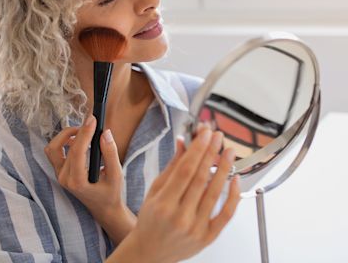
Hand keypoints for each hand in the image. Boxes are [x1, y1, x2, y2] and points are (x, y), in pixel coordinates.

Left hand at [44, 114, 135, 244]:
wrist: (103, 208)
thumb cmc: (111, 192)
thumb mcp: (116, 174)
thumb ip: (111, 153)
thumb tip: (105, 133)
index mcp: (77, 181)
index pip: (76, 151)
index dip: (84, 133)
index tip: (93, 119)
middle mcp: (64, 178)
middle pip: (60, 147)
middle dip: (73, 131)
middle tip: (89, 125)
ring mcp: (59, 175)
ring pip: (52, 148)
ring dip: (65, 136)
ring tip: (83, 133)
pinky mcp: (59, 171)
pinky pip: (55, 152)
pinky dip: (64, 142)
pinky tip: (79, 141)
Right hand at [108, 123, 240, 262]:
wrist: (150, 252)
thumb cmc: (150, 221)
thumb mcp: (154, 191)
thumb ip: (171, 167)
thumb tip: (183, 142)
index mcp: (163, 203)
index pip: (184, 170)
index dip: (197, 150)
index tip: (205, 134)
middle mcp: (180, 217)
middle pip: (200, 179)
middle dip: (211, 153)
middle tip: (218, 136)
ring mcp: (195, 228)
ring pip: (214, 194)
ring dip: (224, 169)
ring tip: (228, 151)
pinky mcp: (208, 237)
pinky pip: (225, 215)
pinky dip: (233, 196)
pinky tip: (235, 179)